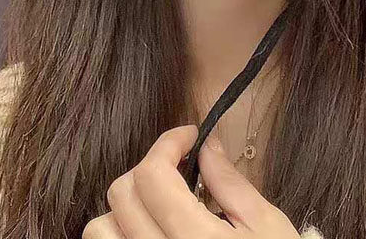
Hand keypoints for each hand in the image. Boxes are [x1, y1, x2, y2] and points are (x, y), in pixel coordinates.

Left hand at [82, 124, 299, 238]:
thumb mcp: (266, 225)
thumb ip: (230, 184)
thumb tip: (207, 146)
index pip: (152, 175)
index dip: (169, 143)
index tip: (190, 137)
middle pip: (122, 194)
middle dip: (150, 167)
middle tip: (180, 167)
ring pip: (100, 230)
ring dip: (126, 207)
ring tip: (160, 204)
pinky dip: (121, 234)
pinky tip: (153, 231)